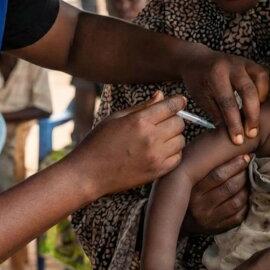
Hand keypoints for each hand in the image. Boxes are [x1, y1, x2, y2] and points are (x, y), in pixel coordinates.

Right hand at [70, 92, 185, 196]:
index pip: (171, 106)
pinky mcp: (157, 171)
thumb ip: (142, 107)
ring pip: (181, 140)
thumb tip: (161, 96)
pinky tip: (160, 151)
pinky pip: (177, 157)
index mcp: (139, 121)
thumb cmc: (98, 142)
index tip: (179, 101)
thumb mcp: (116, 118)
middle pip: (179, 123)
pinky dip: (173, 153)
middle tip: (162, 122)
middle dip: (173, 119)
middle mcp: (151, 138)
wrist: (89, 173)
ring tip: (159, 138)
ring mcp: (156, 156)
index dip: (178, 101)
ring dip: (174, 137)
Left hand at [179, 47, 269, 143]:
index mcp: (215, 75)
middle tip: (252, 133)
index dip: (234, 124)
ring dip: (262, 98)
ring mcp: (243, 62)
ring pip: (262, 78)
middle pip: (249, 91)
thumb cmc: (199, 83)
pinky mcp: (251, 62)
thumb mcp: (202, 100)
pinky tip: (259, 100)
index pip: (228, 102)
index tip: (238, 140)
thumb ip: (218, 115)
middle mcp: (231, 65)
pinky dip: (266, 88)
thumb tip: (233, 137)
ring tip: (255, 113)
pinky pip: (266, 73)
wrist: (197, 60)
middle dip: (252, 115)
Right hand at [181, 155, 249, 235]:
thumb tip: (225, 148)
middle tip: (248, 166)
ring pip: (236, 201)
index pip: (217, 175)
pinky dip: (245, 204)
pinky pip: (237, 216)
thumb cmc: (185, 192)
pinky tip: (245, 195)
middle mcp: (199, 206)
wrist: (175, 220)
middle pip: (229, 187)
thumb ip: (200, 166)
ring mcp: (209, 219)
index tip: (245, 157)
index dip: (234, 165)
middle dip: (243, 174)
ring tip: (248, 179)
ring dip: (246, 188)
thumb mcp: (186, 178)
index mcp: (191, 190)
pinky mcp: (217, 228)